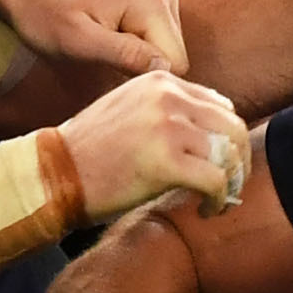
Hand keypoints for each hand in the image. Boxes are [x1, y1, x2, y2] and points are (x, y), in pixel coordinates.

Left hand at [0, 0, 190, 79]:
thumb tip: (165, 69)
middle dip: (140, 66)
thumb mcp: (79, 41)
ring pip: (165, 50)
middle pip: (173, 56)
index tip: (109, 71)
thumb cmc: (44, 13)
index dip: (143, 77)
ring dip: (136, 58)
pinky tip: (108, 38)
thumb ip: (125, 54)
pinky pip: (156, 38)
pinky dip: (134, 46)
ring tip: (101, 46)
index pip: (175, 63)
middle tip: (100, 58)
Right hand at [57, 69, 250, 221]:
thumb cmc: (90, 151)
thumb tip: (213, 134)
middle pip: (233, 127)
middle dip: (239, 161)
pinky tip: (207, 210)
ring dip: (233, 183)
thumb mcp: (130, 110)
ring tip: (219, 201)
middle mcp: (167, 96)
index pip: (219, 105)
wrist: (52, 174)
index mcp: (159, 81)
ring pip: (230, 154)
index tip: (221, 162)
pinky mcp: (167, 162)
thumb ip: (168, 111)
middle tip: (232, 186)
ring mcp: (168, 127)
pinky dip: (220, 200)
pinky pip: (216, 180)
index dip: (227, 138)